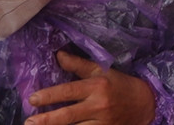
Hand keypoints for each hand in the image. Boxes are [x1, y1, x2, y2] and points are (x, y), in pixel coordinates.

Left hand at [26, 51, 156, 124]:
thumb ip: (78, 65)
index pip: (68, 91)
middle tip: (29, 122)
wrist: (145, 103)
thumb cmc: (119, 84)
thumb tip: (58, 55)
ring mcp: (102, 123)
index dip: (49, 95)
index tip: (33, 99)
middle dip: (47, 120)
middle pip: (68, 115)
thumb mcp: (100, 70)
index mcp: (96, 86)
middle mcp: (98, 105)